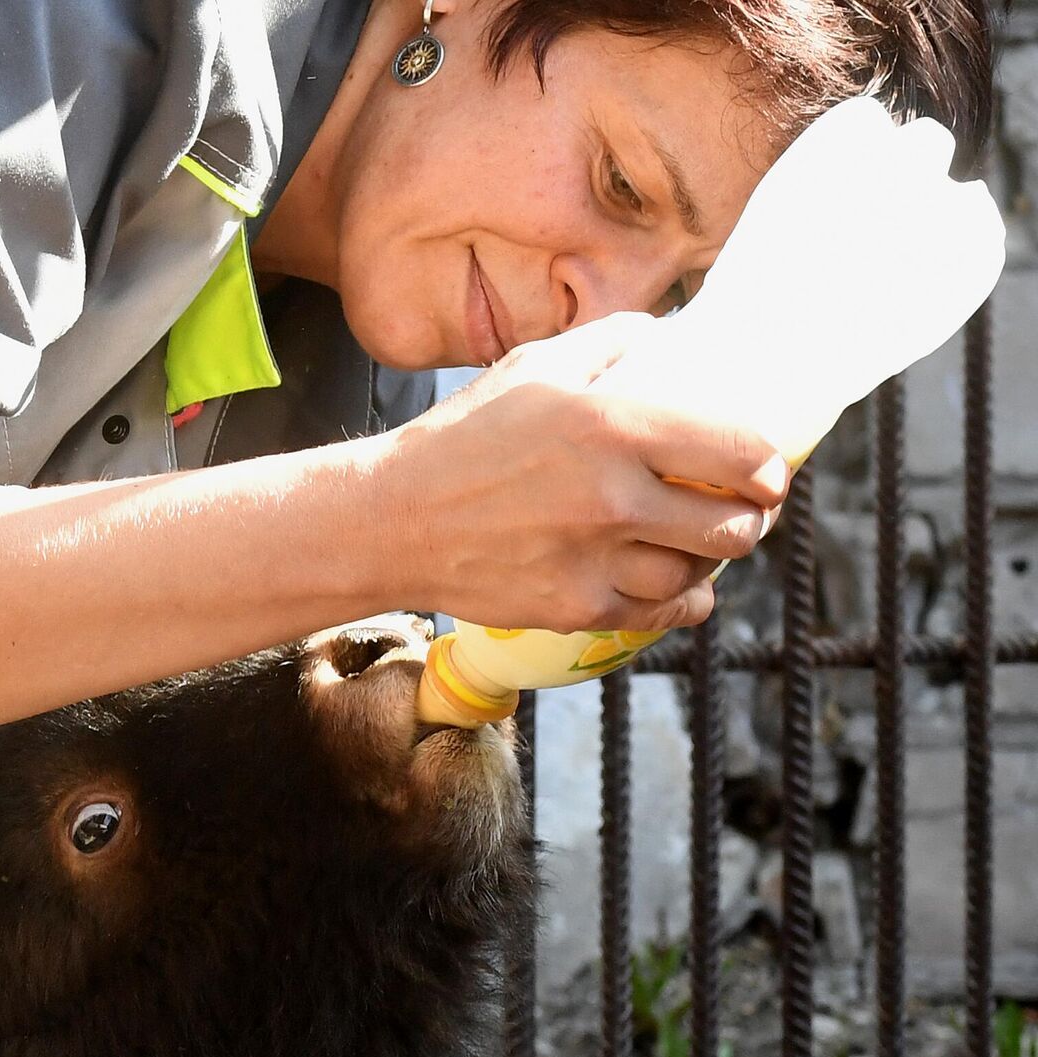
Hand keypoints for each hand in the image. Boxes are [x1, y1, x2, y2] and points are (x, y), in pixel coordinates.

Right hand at [379, 311, 791, 632]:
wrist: (393, 519)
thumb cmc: (462, 437)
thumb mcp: (534, 366)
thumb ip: (613, 343)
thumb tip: (671, 334)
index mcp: (613, 424)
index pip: (743, 453)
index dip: (770, 468)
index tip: (766, 472)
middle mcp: (612, 496)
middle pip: (736, 528)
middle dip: (751, 520)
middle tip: (741, 511)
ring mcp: (595, 559)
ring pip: (700, 575)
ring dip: (707, 560)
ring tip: (693, 541)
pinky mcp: (574, 606)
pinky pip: (660, 614)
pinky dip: (679, 603)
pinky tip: (672, 584)